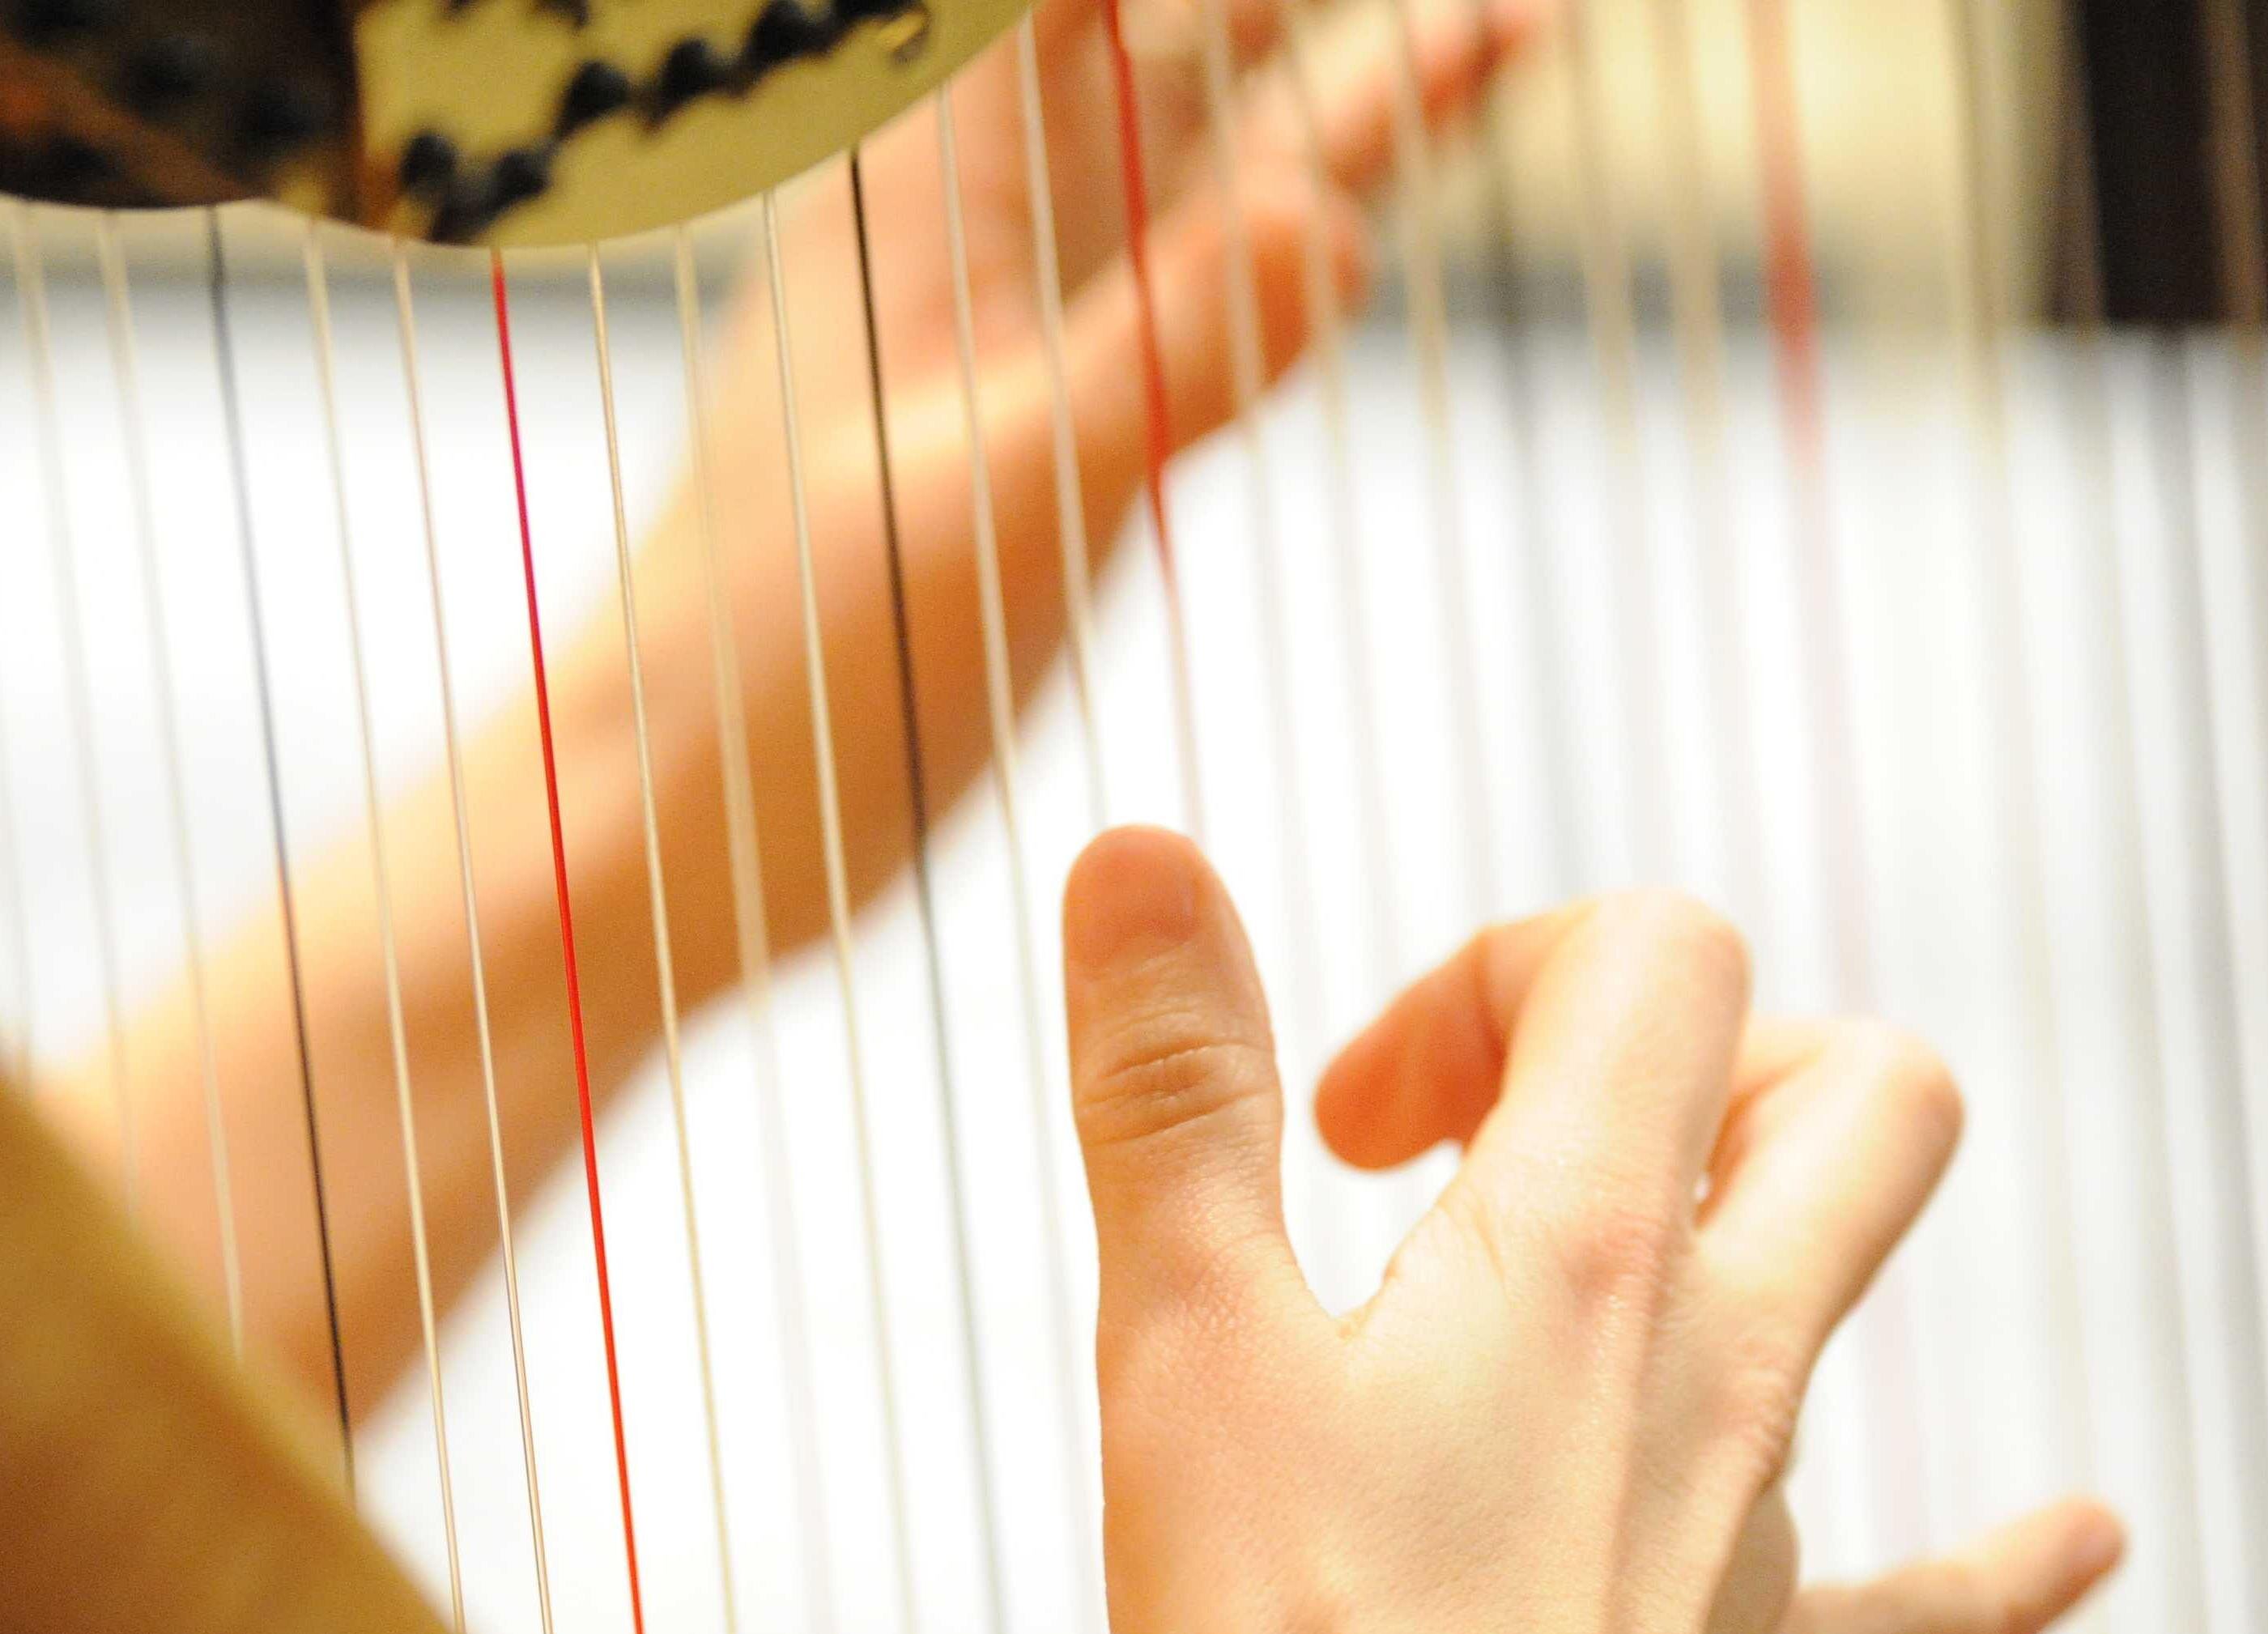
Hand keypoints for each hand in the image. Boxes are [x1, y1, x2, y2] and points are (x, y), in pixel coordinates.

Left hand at [570, 0, 1530, 993]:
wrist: (677, 821)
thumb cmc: (778, 672)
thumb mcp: (987, 506)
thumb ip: (1152, 363)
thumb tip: (1329, 212)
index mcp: (926, 194)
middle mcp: (976, 237)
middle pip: (1164, 47)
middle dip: (1301, 2)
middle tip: (1494, 5)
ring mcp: (1016, 341)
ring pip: (1195, 180)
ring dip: (1333, 114)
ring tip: (1489, 46)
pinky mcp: (1044, 445)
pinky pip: (1185, 318)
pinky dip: (1278, 269)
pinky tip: (1347, 245)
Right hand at [1061, 828, 2120, 1633]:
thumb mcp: (1182, 1344)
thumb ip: (1166, 1085)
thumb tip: (1135, 845)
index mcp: (1578, 1252)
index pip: (1648, 961)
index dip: (1502, 968)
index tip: (1356, 1117)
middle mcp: (1709, 1361)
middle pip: (1849, 1090)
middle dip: (1709, 1052)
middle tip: (1530, 1137)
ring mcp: (1752, 1527)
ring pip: (1853, 1314)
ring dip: (1762, 1243)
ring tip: (1620, 1282)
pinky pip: (1916, 1614)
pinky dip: (1987, 1566)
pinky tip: (2081, 1542)